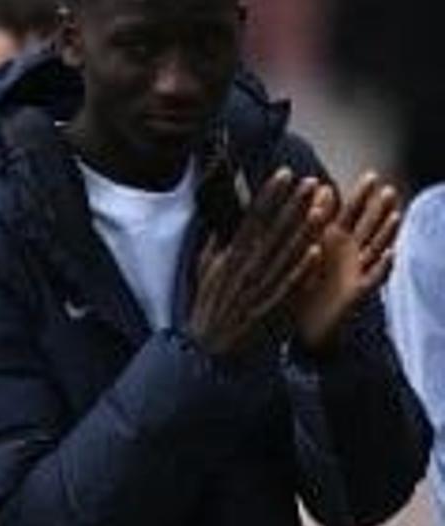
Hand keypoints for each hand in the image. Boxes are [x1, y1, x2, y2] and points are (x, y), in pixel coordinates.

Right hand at [185, 168, 324, 359]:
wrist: (209, 351)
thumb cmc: (209, 311)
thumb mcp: (204, 274)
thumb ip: (214, 249)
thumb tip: (222, 226)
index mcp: (230, 258)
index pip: (253, 218)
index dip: (270, 195)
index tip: (284, 174)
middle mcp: (246, 269)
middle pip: (274, 230)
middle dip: (293, 205)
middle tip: (311, 182)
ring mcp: (260, 288)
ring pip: (286, 253)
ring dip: (304, 230)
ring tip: (321, 207)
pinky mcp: (272, 306)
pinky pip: (289, 285)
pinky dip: (301, 269)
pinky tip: (314, 251)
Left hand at [290, 170, 402, 351]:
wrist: (299, 324)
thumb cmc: (298, 282)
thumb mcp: (300, 248)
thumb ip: (309, 219)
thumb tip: (316, 186)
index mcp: (332, 240)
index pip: (349, 213)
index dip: (359, 196)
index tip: (370, 175)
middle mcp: (349, 253)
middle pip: (368, 225)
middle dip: (378, 207)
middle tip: (387, 188)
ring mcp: (356, 271)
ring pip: (375, 247)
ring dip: (386, 232)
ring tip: (395, 215)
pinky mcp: (357, 292)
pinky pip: (373, 279)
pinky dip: (383, 267)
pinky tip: (391, 255)